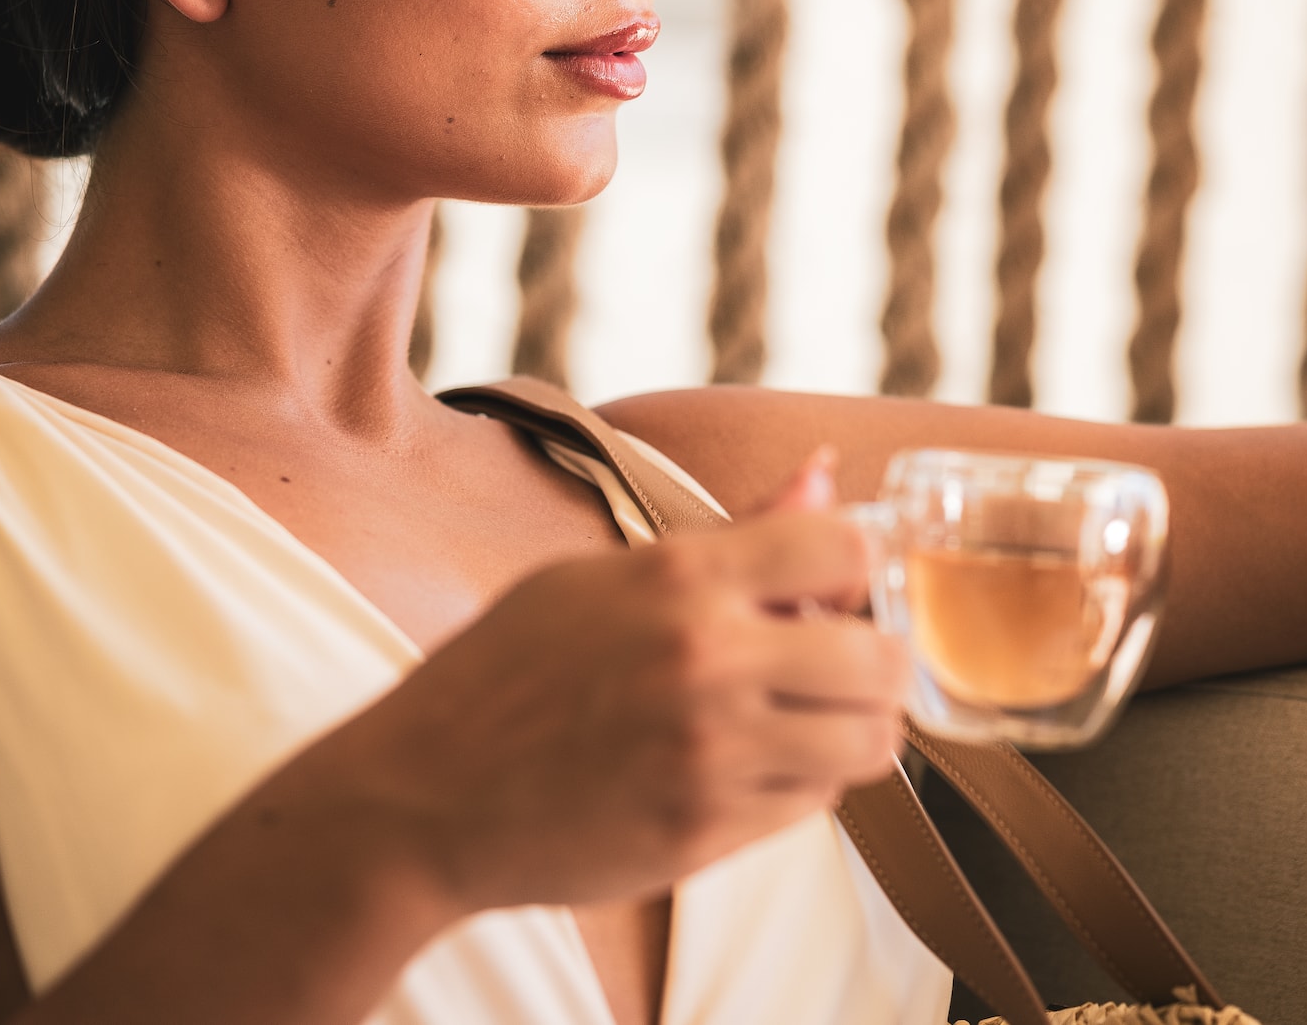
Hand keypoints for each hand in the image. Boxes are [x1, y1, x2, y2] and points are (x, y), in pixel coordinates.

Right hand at [321, 450, 909, 914]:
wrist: (423, 796)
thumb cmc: (504, 673)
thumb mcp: (600, 578)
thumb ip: (731, 536)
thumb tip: (827, 474)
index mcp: (677, 579)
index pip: (845, 546)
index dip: (858, 564)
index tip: (838, 584)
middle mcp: (706, 663)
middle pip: (883, 658)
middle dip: (874, 659)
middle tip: (837, 662)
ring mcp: (711, 755)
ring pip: (868, 743)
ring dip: (850, 728)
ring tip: (801, 716)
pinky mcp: (708, 832)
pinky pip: (814, 804)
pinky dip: (802, 783)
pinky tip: (749, 764)